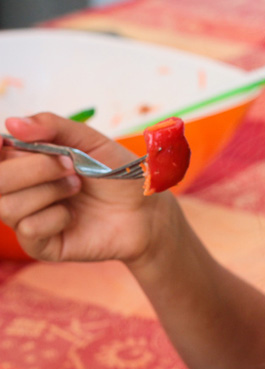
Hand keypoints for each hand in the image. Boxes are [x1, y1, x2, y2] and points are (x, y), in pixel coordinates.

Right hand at [0, 112, 176, 262]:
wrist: (146, 209)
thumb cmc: (118, 173)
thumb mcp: (90, 141)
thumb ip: (54, 127)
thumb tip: (12, 123)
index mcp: (25, 161)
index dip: (0, 148)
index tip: (8, 142)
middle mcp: (19, 189)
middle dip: (32, 168)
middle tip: (70, 166)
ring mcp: (27, 218)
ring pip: (8, 205)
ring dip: (48, 191)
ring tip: (77, 187)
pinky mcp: (41, 245)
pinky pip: (29, 228)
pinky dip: (56, 217)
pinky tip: (74, 216)